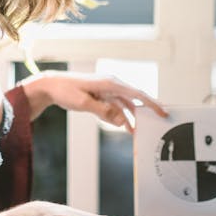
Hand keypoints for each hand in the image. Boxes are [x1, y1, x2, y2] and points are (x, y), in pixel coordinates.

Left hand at [20, 72, 166, 128]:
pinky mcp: (101, 96)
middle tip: (158, 123)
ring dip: (131, 118)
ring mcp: (107, 91)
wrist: (51, 86)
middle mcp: (112, 85)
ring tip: (138, 132)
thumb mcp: (83, 103)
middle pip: (134, 99)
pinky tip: (125, 128)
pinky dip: (120, 117)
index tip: (163, 112)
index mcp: (110, 83)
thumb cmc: (66, 91)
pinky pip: (115, 108)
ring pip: (125, 105)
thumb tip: (123, 121)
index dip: (152, 103)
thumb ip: (104, 112)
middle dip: (146, 111)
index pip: (136, 93)